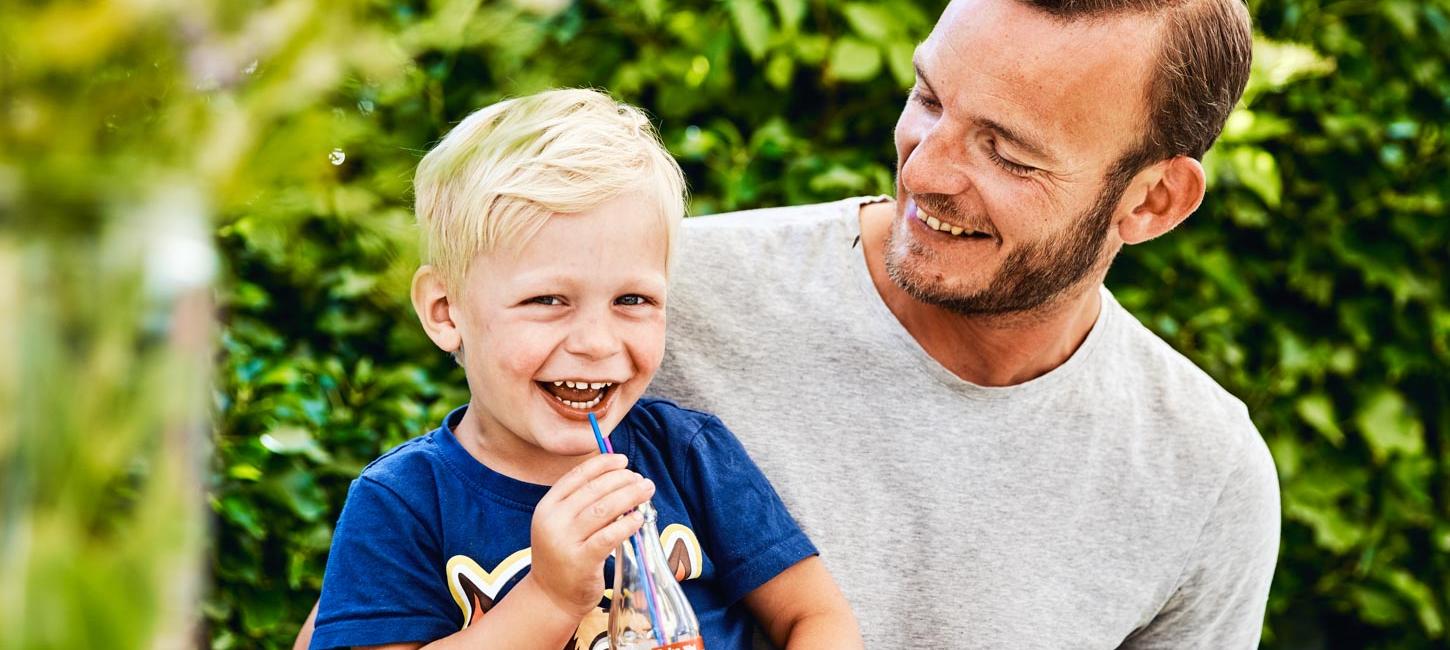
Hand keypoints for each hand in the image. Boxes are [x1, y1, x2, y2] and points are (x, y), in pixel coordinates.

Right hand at [528, 453, 653, 617]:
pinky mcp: (581, 561)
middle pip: (593, 490)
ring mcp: (565, 541)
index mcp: (547, 506)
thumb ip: (581, 503)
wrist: (551, 596)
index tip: (623, 460)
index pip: (577, 476)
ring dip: (629, 496)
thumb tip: (619, 478)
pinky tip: (639, 518)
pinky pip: (608, 536)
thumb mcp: (561, 525)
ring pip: (603, 509)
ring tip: (646, 490)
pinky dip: (626, 524)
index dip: (602, 464)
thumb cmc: (563, 555)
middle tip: (641, 479)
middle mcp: (553, 521)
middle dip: (622, 480)